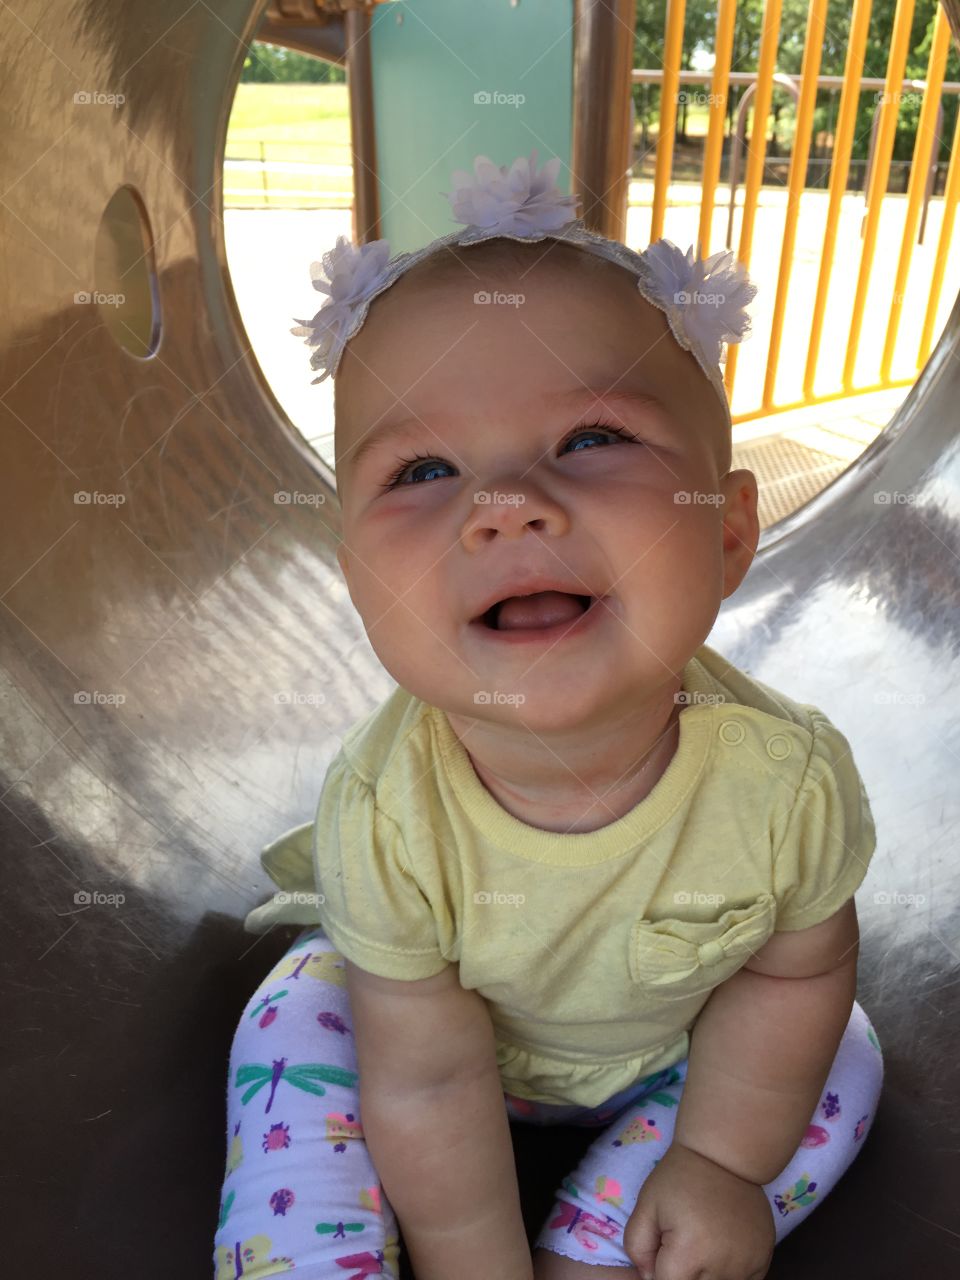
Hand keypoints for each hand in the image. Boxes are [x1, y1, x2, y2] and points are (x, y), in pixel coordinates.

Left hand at [623, 1141, 774, 1279]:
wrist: (725, 1156)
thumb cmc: (680, 1178)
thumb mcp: (646, 1206)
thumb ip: (637, 1247)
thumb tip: (648, 1277)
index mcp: (689, 1252)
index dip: (658, 1270)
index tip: (661, 1249)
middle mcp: (722, 1266)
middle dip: (681, 1272)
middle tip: (681, 1243)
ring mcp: (746, 1266)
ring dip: (705, 1274)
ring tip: (701, 1243)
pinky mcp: (763, 1261)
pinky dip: (727, 1273)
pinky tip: (721, 1249)